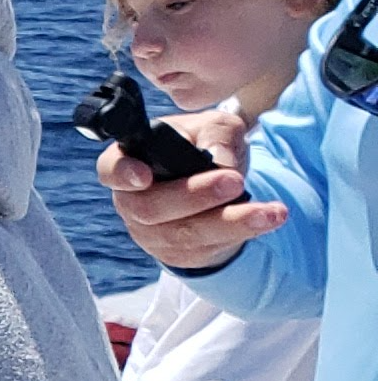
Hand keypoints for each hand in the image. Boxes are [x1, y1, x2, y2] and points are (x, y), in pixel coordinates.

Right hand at [99, 104, 284, 271]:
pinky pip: (206, 248)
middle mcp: (132, 202)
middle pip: (151, 208)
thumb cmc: (206, 147)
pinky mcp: (177, 253)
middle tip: (234, 181)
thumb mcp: (215, 127)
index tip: (144, 176)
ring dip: (229, 222)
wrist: (219, 185)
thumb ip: (216, 134)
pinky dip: (242, 233)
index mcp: (131, 162)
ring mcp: (151, 233)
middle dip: (194, 196)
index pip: (111, 170)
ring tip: (269, 211)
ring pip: (182, 234)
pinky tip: (270, 218)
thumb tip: (218, 162)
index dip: (123, 174)